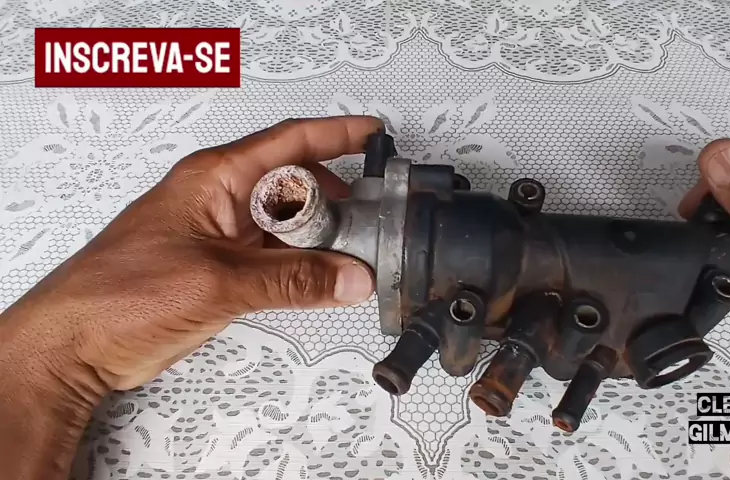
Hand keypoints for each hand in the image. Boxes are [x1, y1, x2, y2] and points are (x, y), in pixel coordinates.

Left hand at [0, 116, 382, 478]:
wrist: (77, 345)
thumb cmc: (118, 295)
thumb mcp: (218, 282)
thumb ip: (292, 279)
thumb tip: (350, 276)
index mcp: (216, 179)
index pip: (288, 142)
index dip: (335, 135)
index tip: (373, 136)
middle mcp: (221, 201)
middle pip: (295, 185)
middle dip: (337, 197)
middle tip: (375, 216)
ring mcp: (222, 237)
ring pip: (287, 225)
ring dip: (321, 239)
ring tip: (357, 255)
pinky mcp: (222, 271)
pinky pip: (275, 258)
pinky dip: (303, 268)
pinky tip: (323, 281)